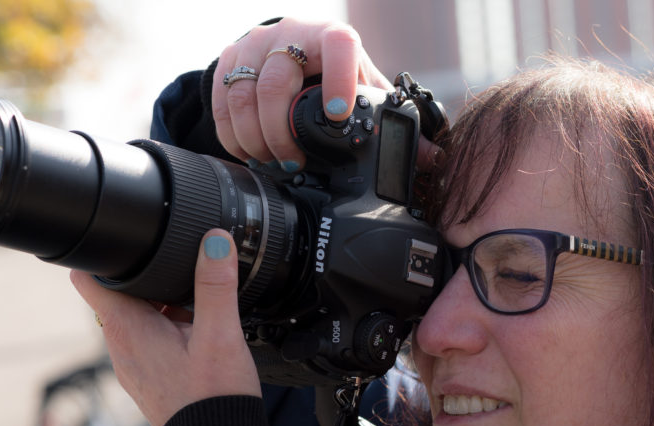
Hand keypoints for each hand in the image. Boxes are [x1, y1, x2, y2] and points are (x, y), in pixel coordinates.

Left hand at [70, 230, 259, 425]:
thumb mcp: (219, 333)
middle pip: (120, 293)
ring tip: (198, 306)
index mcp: (126, 327)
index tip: (121, 237)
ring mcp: (134, 364)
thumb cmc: (212, 396)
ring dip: (163, 304)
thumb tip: (215, 241)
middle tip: (182, 269)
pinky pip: (153, 338)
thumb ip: (216, 284)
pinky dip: (171, 327)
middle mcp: (121, 346)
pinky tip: (201, 333)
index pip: (89, 278)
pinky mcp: (151, 377)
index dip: (101, 253)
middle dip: (146, 276)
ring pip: (139, 316)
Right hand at [212, 18, 391, 171]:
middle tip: (294, 162)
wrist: (290, 50)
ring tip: (272, 163)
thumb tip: (430, 156)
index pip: (337, 48)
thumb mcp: (362, 86)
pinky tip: (250, 154)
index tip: (339, 116)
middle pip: (276, 83)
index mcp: (332, 37)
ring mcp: (255, 45)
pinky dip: (233, 136)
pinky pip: (222, 103)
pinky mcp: (228, 60)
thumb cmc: (332, 72)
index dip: (337, 81)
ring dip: (256, 139)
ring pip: (244, 96)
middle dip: (282, 133)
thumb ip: (391, 117)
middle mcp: (291, 34)